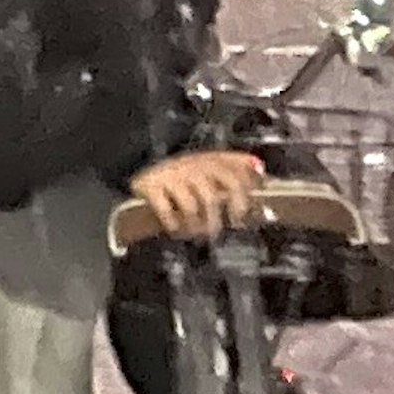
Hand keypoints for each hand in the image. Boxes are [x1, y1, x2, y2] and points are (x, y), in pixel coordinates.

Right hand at [129, 148, 264, 239]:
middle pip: (215, 195)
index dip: (243, 196)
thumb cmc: (180, 175)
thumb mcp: (207, 168)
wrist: (134, 161)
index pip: (234, 173)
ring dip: (196, 225)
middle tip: (222, 229)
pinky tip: (175, 229)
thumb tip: (260, 167)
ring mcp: (171, 175)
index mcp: (208, 160)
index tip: (242, 215)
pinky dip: (173, 224)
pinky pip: (166, 210)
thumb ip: (234, 169)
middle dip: (221, 216)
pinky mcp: (151, 187)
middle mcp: (191, 166)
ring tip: (197, 233)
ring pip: (193, 206)